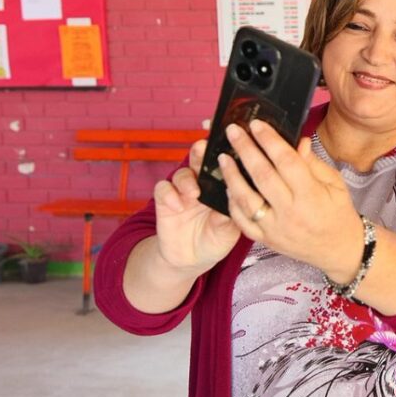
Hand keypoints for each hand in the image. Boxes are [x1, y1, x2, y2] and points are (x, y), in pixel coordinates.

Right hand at [152, 139, 240, 275]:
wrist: (193, 259)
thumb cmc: (216, 239)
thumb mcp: (229, 232)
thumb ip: (230, 217)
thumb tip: (232, 200)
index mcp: (223, 186)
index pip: (223, 162)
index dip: (223, 148)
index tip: (228, 137)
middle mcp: (203, 184)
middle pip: (201, 160)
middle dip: (201, 151)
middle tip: (203, 148)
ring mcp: (183, 191)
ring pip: (182, 173)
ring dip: (187, 179)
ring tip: (194, 193)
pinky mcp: (166, 201)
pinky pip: (163, 189)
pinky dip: (169, 194)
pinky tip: (178, 206)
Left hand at [218, 120, 364, 280]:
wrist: (337, 250)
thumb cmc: (338, 213)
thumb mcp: (335, 184)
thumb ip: (313, 163)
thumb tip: (297, 141)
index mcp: (311, 196)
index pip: (286, 162)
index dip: (270, 140)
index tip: (257, 124)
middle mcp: (290, 213)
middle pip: (262, 176)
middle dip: (245, 149)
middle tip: (233, 130)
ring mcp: (275, 229)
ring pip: (246, 199)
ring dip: (232, 176)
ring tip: (223, 157)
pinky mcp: (265, 240)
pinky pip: (242, 221)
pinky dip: (232, 203)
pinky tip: (228, 186)